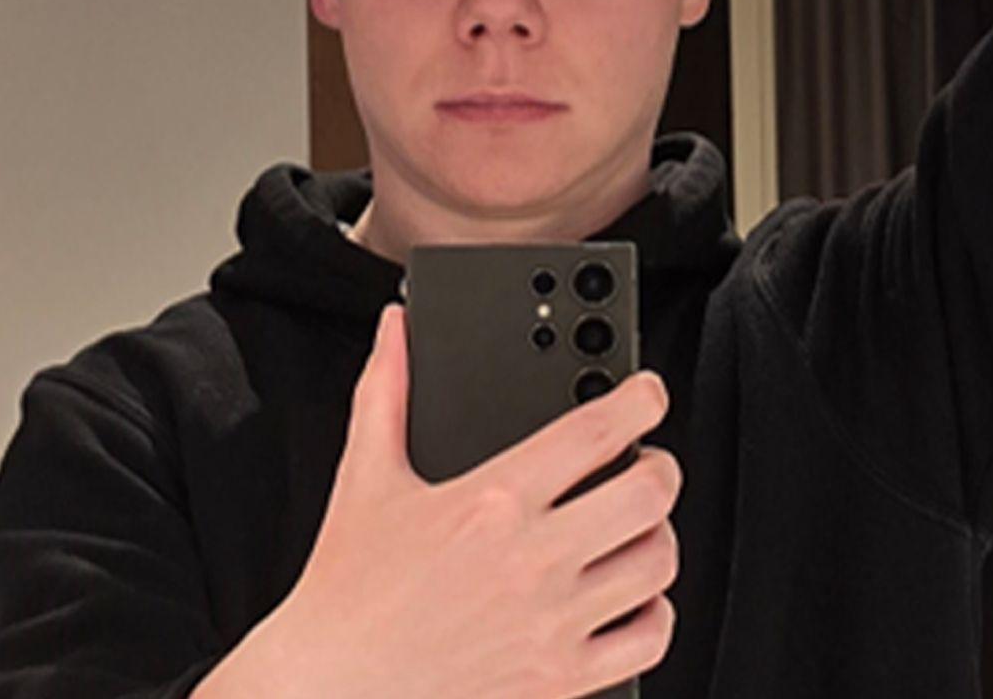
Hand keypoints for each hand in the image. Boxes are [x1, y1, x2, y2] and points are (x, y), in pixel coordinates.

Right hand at [233, 303, 680, 697]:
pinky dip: (656, 613)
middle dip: (661, 467)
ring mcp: (552, 623)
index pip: (598, 431)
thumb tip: (396, 330)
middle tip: (649, 462)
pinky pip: (649, 639)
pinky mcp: (561, 678)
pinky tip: (631, 596)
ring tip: (637, 528)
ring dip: (660, 537)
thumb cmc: (347, 592)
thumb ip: (386, 391)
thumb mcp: (365, 478)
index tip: (649, 394)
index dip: (641, 399)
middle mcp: (532, 561)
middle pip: (649, 494)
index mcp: (491, 502)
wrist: (331, 687)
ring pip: (659, 564)